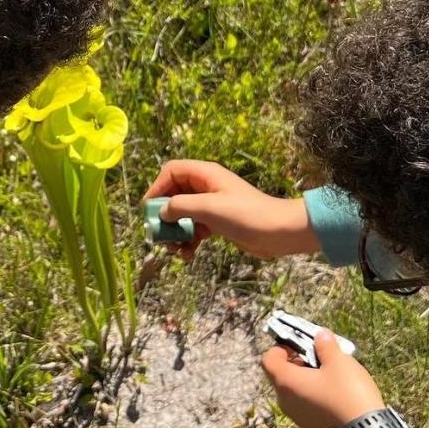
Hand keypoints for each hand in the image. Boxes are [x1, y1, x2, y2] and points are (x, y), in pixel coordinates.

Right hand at [144, 161, 320, 259]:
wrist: (279, 233)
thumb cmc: (246, 214)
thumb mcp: (208, 208)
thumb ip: (180, 207)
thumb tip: (162, 213)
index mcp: (205, 175)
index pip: (171, 172)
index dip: (157, 188)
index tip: (149, 209)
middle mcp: (206, 187)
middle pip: (174, 195)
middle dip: (165, 216)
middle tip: (159, 235)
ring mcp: (211, 205)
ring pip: (182, 215)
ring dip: (175, 232)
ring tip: (174, 250)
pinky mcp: (217, 222)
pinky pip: (194, 229)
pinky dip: (188, 241)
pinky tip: (188, 255)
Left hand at [262, 330, 385, 427]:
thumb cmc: (348, 393)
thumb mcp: (339, 361)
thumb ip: (325, 345)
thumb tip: (320, 335)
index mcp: (286, 382)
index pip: (269, 360)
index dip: (281, 348)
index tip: (299, 345)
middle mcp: (285, 400)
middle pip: (281, 375)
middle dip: (298, 362)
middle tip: (320, 356)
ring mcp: (296, 416)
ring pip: (294, 390)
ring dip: (307, 379)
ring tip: (331, 374)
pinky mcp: (309, 426)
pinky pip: (304, 404)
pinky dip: (313, 394)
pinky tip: (335, 392)